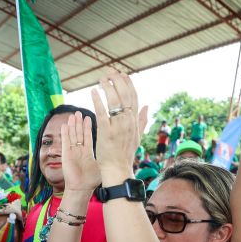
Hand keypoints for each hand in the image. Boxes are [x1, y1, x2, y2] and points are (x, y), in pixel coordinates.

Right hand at [60, 111, 100, 191]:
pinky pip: (65, 142)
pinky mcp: (66, 155)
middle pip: (78, 134)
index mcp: (87, 153)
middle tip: (79, 112)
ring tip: (72, 115)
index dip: (87, 127)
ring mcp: (72, 153)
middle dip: (79, 123)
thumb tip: (116, 152)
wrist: (81, 189)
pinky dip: (64, 134)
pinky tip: (64, 125)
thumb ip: (105, 157)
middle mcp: (79, 151)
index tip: (88, 117)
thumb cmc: (91, 181)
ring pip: (72, 136)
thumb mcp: (100, 166)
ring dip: (72, 126)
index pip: (87, 136)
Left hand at [90, 69, 147, 183]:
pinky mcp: (106, 132)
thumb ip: (142, 120)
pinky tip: (93, 92)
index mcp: (134, 121)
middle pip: (125, 95)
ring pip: (115, 101)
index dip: (128, 83)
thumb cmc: (124, 153)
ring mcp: (118, 127)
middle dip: (118, 81)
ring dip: (108, 87)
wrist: (118, 169)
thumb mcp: (137, 136)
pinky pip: (102, 113)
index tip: (122, 74)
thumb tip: (147, 106)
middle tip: (110, 72)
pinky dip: (98, 100)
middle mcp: (128, 122)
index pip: (133, 97)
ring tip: (101, 78)